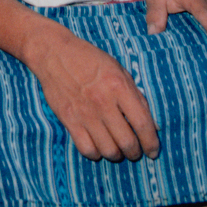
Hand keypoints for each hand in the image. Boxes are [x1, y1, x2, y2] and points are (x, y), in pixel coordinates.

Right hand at [25, 21, 160, 162]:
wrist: (53, 52)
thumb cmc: (89, 59)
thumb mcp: (118, 70)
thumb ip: (136, 97)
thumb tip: (153, 125)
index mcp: (119, 86)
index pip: (143, 124)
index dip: (151, 143)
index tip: (153, 151)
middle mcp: (103, 102)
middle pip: (127, 142)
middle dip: (135, 152)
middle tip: (134, 151)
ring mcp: (84, 112)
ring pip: (108, 150)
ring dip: (116, 154)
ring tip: (117, 149)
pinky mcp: (68, 119)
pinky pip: (86, 149)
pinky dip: (96, 153)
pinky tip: (98, 146)